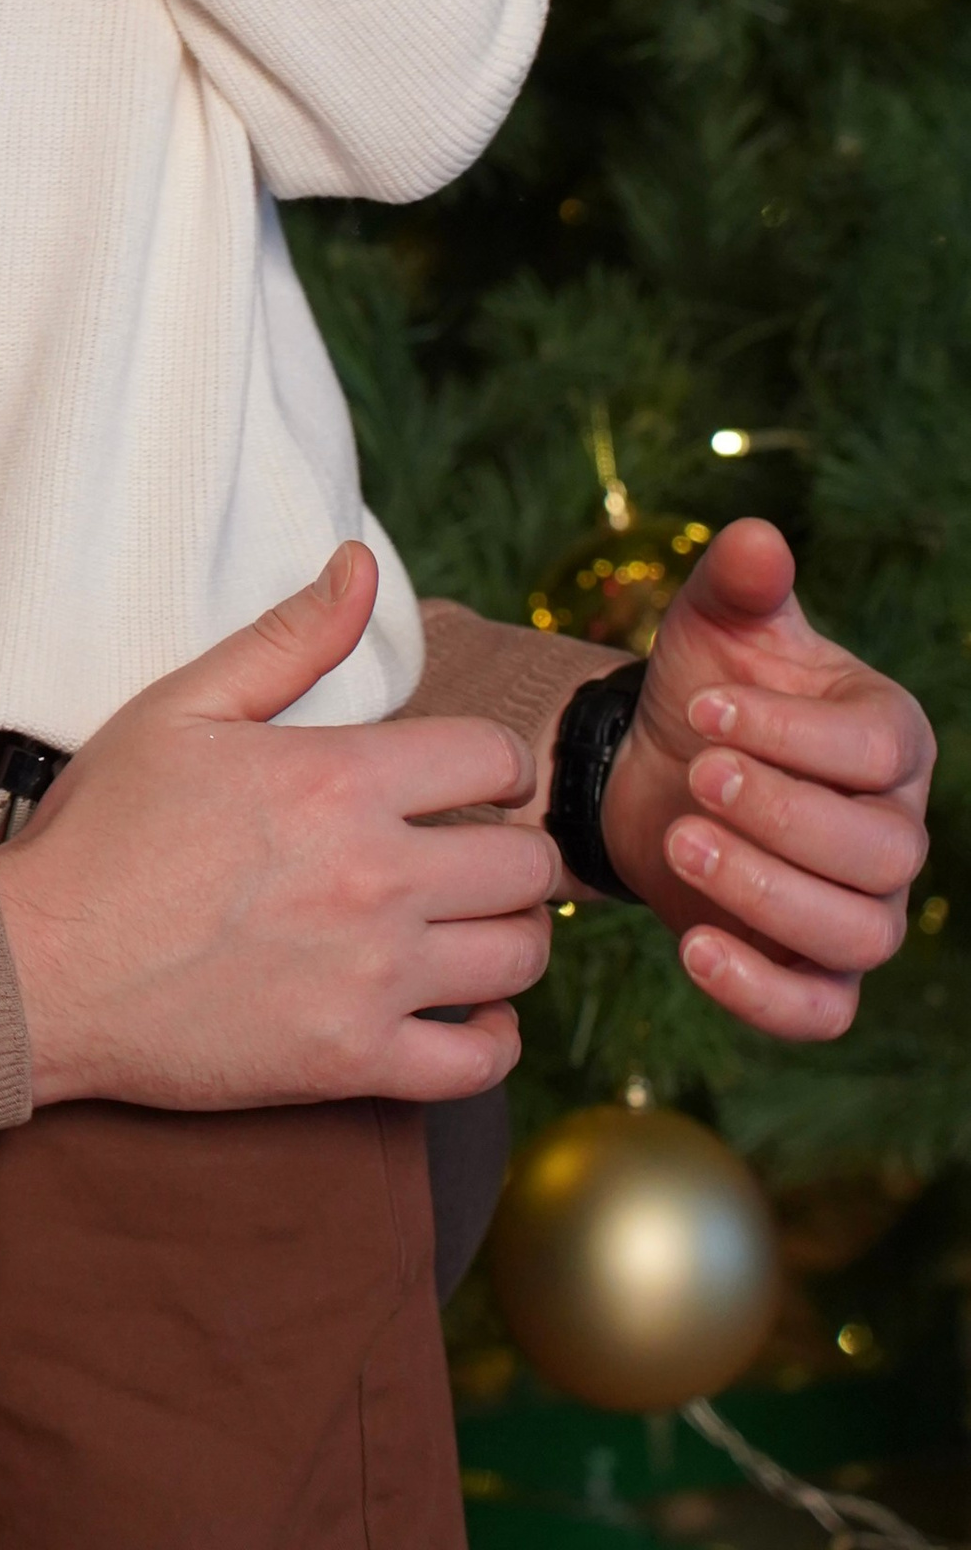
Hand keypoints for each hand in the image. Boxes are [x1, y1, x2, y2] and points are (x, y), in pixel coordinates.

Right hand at [0, 543, 554, 1112]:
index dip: (493, 765)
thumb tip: (361, 566)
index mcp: (341, 778)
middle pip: (528, 864)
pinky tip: (465, 1015)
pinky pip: (479, 1063)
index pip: (496, 759)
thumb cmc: (102, 830)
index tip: (467, 783)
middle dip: (512, 851)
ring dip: (507, 937)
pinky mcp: (353, 1061)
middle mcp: (375, 875)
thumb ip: (288, 637)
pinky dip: (492, 1041)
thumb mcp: (182, 707)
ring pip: (519, 958)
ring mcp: (371, 977)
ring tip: (467, 928)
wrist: (38, 968)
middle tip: (472, 858)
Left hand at [593, 517, 932, 1041]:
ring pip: (857, 933)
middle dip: (783, 816)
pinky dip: (762, 995)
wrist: (656, 767)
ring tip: (678, 840)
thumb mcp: (713, 628)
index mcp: (889, 739)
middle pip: (880, 852)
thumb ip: (738, 584)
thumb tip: (756, 537)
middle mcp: (894, 829)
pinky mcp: (812, 973)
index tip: (700, 705)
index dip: (791, 733)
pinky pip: (819, 1012)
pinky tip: (691, 948)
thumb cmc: (706, 689)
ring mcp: (861, 907)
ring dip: (767, 895)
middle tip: (695, 775)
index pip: (874, 750)